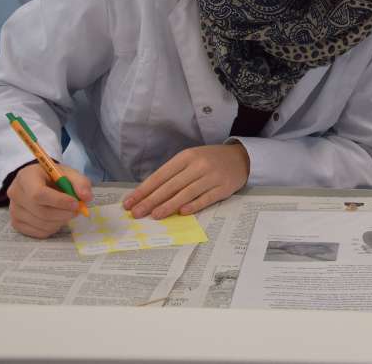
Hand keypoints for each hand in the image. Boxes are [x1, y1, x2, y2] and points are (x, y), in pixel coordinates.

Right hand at [7, 163, 92, 238]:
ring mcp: (13, 210)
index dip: (59, 201)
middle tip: (77, 210)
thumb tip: (86, 198)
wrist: (38, 182)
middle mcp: (15, 194)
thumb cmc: (53, 177)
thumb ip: (80, 182)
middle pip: (40, 211)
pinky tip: (57, 219)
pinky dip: (52, 228)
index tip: (76, 203)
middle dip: (63, 213)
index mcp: (26, 177)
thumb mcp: (68, 173)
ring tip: (67, 213)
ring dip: (60, 221)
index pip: (38, 194)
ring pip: (40, 224)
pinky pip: (37, 232)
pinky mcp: (16, 223)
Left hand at [124, 144, 249, 219]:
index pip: (161, 175)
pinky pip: (206, 198)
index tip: (130, 202)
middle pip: (171, 185)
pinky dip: (193, 206)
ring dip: (169, 205)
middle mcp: (199, 165)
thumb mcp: (191, 160)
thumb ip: (173, 174)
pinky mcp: (224, 187)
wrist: (241, 157)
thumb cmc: (210, 160)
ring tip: (155, 215)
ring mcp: (212, 176)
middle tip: (137, 212)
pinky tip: (182, 213)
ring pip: (186, 193)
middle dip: (151, 200)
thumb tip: (149, 194)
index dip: (144, 190)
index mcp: (187, 156)